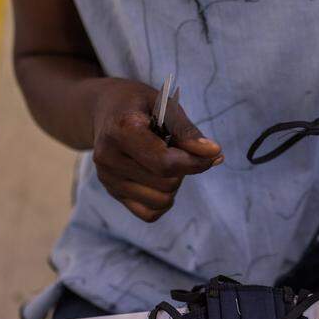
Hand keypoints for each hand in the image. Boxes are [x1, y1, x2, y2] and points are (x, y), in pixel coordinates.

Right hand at [90, 78, 222, 221]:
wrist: (105, 110)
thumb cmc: (140, 105)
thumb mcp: (165, 105)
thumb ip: (187, 131)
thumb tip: (213, 153)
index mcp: (122, 129)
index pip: (165, 162)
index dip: (196, 162)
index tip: (213, 153)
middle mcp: (109, 157)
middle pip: (167, 183)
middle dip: (183, 168)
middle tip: (176, 148)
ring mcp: (107, 178)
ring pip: (162, 201)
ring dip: (173, 185)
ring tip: (163, 160)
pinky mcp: (112, 193)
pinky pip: (150, 213)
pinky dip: (162, 199)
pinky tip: (157, 178)